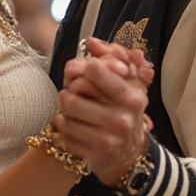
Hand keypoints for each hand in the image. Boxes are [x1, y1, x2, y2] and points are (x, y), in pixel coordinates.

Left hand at [55, 38, 154, 184]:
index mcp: (132, 97)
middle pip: (74, 91)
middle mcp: (121, 119)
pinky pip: (63, 132)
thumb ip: (111, 58)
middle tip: (74, 92)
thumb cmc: (122, 110)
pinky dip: (63, 125)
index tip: (88, 73)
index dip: (85, 68)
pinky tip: (72, 124)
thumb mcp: (126, 83)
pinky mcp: (93, 154)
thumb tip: (91, 41)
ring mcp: (107, 139)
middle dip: (70, 89)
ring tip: (71, 108)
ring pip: (66, 112)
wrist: (128, 153)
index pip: (94, 70)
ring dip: (64, 108)